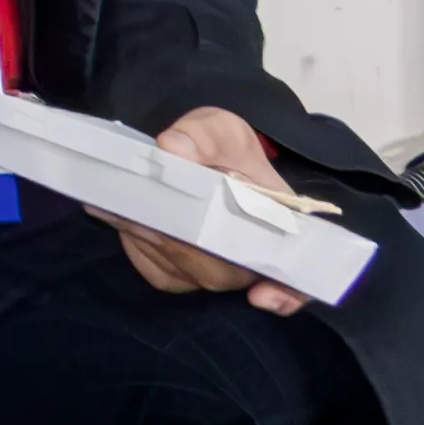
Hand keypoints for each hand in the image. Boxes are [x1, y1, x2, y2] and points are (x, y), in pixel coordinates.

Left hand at [120, 105, 329, 314]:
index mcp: (278, 225)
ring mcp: (213, 270)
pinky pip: (159, 270)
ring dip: (152, 238)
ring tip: (127, 202)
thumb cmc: (220, 148)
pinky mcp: (179, 274)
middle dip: (181, 241)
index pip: (298, 278)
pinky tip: (125, 216)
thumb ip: (202, 135)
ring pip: (185, 271)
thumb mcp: (218, 128)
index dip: (286, 294)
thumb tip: (174, 151)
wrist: (195, 157)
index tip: (260, 296)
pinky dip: (139, 245)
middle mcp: (249, 258)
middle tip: (146, 207)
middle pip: (222, 272)